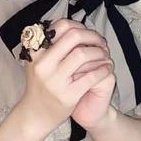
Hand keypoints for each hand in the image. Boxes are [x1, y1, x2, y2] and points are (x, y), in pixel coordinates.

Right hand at [17, 19, 111, 136]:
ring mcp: (55, 80)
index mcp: (36, 52)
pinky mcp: (68, 95)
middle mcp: (43, 64)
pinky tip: (106, 69)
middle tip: (101, 42)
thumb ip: (49, 45)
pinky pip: (91, 76)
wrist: (34, 114)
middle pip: (74, 36)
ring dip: (99, 52)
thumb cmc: (40, 85)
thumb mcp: (37, 62)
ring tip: (104, 55)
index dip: (78, 26)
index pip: (60, 26)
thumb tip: (72, 27)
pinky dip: (103, 69)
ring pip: (83, 54)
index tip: (86, 32)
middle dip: (92, 36)